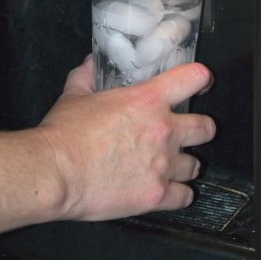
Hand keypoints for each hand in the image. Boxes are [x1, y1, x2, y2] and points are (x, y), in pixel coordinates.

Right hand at [38, 55, 215, 221]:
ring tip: (169, 165)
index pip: (193, 78)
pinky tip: (166, 189)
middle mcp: (164, 131)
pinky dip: (178, 193)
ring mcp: (163, 165)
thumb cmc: (64, 133)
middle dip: (199, 128)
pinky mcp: (157, 194)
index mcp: (148, 100)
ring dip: (184, 163)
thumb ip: (87, 76)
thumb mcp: (75, 95)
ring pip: (195, 164)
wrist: (55, 173)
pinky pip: (184, 196)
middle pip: (206, 127)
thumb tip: (90, 63)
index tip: (200, 83)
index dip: (200, 78)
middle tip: (185, 132)